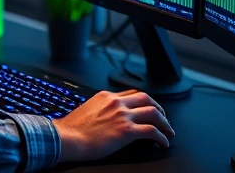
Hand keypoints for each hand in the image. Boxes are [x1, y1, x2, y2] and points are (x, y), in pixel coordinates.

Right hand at [52, 89, 174, 162]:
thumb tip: (105, 117)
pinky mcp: (126, 130)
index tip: (149, 108)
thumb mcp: (86, 110)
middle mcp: (116, 102)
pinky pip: (152, 131)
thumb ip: (100, 109)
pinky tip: (163, 142)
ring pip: (153, 112)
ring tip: (168, 131)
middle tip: (163, 118)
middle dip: (158, 108)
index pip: (132, 93)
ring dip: (164, 122)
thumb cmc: (72, 129)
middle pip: (146, 98)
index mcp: (106, 96)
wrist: (66, 138)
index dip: (144, 101)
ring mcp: (122, 115)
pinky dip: (162, 137)